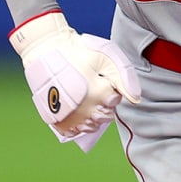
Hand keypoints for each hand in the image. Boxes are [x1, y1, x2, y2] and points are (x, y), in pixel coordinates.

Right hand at [9, 11, 141, 149]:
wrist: (44, 49)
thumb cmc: (77, 50)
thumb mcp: (107, 56)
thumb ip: (125, 77)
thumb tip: (136, 100)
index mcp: (99, 93)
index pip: (114, 102)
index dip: (110, 91)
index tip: (101, 81)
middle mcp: (84, 109)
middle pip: (104, 117)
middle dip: (103, 105)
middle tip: (91, 89)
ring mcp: (69, 116)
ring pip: (89, 126)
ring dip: (91, 116)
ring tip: (82, 99)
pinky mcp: (54, 118)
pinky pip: (71, 132)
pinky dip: (75, 126)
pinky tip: (74, 112)